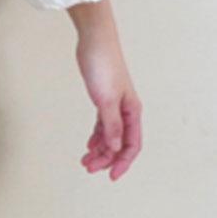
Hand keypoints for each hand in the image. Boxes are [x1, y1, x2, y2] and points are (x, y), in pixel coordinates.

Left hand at [67, 0, 141, 180]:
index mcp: (132, 111)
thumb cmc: (102, 66)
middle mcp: (126, 110)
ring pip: (110, 135)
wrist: (94, 42)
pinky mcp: (103, 99)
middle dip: (106, 158)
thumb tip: (116, 147)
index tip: (111, 175)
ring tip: (85, 161)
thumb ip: (111, 125)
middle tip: (89, 169)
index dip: (123, 162)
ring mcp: (115, 105)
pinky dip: (97, 137)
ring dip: (99, 149)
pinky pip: (103, 125)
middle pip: (120, 143)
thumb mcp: (105, 99)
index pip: (132, 144)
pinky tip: (89, 145)